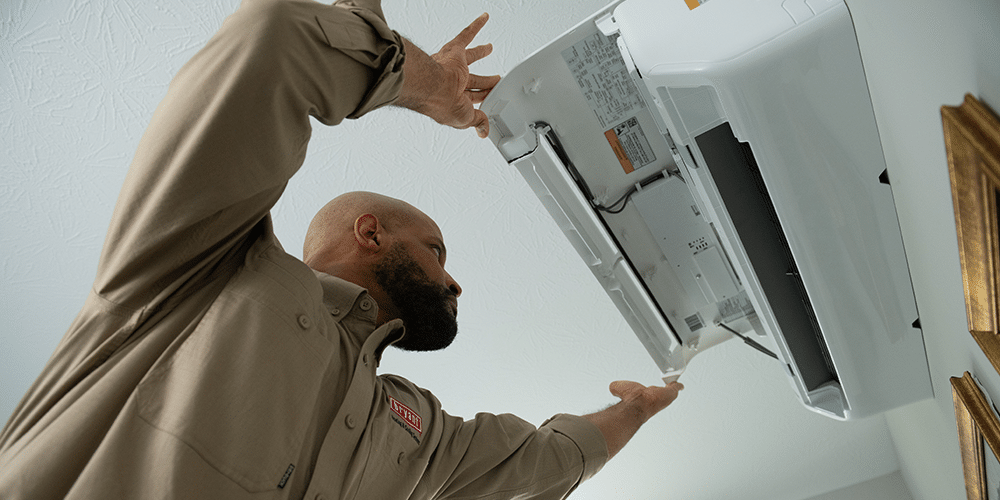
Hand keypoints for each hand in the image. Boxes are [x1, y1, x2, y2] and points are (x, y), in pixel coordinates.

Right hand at [397, 14, 500, 136]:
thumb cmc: (442, 104)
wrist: (432, 87)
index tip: (489, 103)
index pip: (472, 100)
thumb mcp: (466, 118)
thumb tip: (484, 131)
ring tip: (489, 47)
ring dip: (481, 52)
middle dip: (486, 81)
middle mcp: (452, 82)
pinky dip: (476, 26)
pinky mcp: (454, 52)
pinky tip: (484, 18)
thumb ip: (477, 121)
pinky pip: (466, 35)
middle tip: (495, 78)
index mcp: (454, 100)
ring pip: (471, 57)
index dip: (482, 102)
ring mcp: (453, 66)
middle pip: (474, 80)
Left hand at [609, 380, 683, 423]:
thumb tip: (612, 387)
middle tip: (664, 389)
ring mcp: (661, 397)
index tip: (649, 393)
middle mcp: (652, 400)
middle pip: (657, 396)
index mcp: (642, 399)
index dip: (647, 394)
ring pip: (667, 393)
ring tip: (674, 386)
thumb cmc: (629, 398)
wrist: (637, 404)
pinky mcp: (669, 394)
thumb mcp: (619, 388)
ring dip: (670, 390)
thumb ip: (616, 388)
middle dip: (661, 393)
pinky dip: (678, 386)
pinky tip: (680, 385)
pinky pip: (675, 389)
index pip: (646, 397)